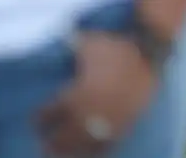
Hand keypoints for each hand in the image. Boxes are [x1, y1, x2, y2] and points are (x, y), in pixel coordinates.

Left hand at [38, 33, 155, 155]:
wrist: (150, 53)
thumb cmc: (116, 48)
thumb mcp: (89, 43)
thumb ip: (72, 44)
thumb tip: (60, 39)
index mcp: (75, 95)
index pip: (51, 113)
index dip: (40, 118)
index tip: (36, 121)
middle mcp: (88, 113)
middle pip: (63, 136)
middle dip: (52, 142)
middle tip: (44, 145)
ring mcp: (107, 121)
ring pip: (84, 143)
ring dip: (72, 149)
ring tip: (63, 153)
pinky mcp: (125, 124)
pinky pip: (107, 143)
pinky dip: (96, 149)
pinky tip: (90, 151)